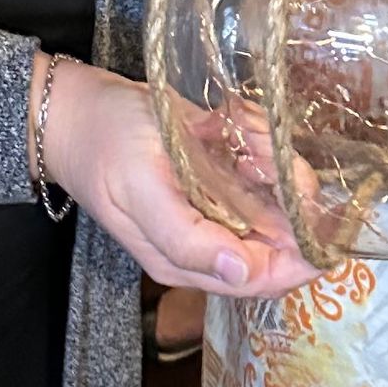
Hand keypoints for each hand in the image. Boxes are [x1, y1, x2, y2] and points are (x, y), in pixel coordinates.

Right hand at [41, 59, 319, 298]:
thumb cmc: (105, 147)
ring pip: (275, 193)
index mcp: (190, 261)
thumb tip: (241, 273)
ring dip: (269, 154)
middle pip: (280, 232)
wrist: (75, 110)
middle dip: (284, 187)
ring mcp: (215, 206)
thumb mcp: (141, 191)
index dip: (300, 251)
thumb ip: (188, 239)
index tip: (312, 204)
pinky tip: (226, 121)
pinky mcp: (216, 175)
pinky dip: (256, 138)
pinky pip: (259, 164)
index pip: (266, 276)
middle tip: (256, 145)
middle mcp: (211, 240)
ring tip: (233, 125)